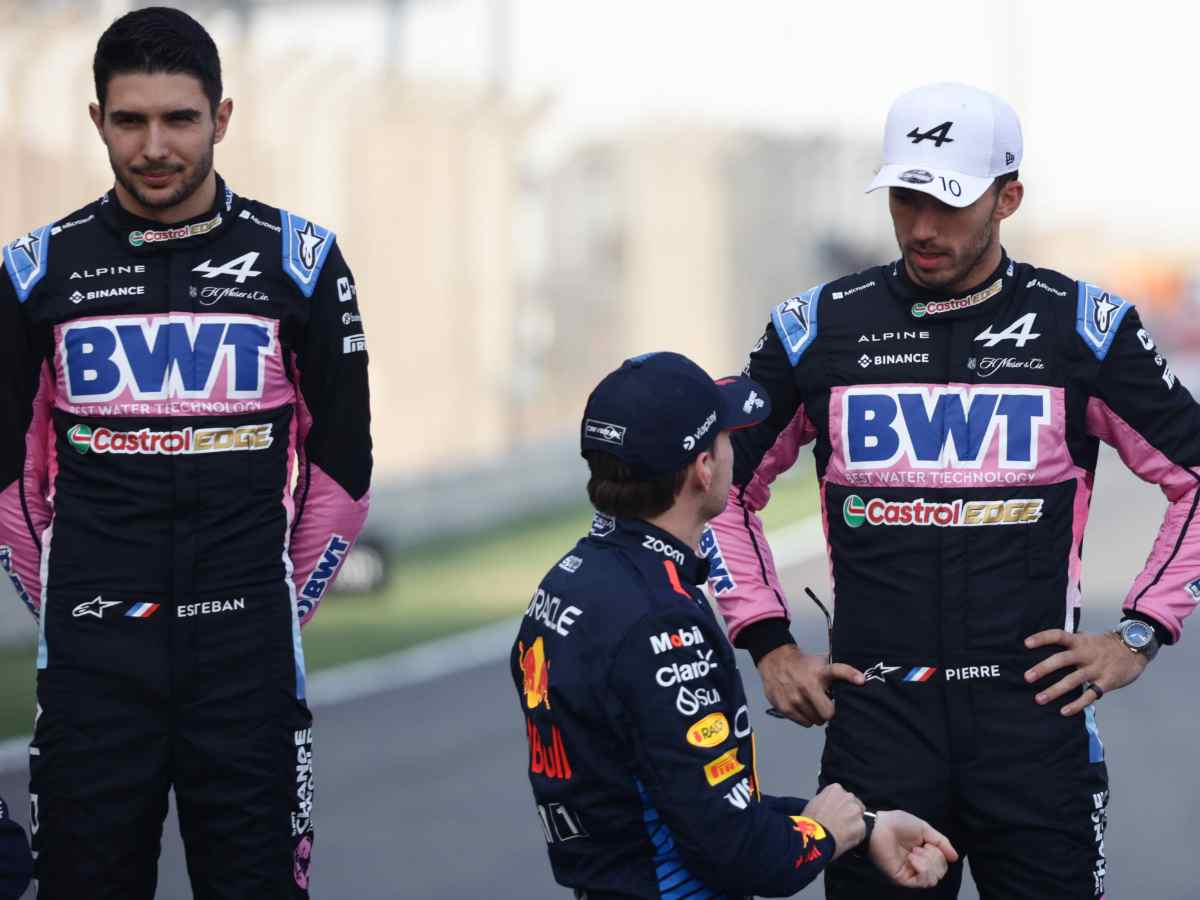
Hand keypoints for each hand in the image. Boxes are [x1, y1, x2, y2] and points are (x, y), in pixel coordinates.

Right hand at [757, 645, 863, 725]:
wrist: (774, 660)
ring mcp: (795, 698)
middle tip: (826, 706)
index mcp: (820, 672)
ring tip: (811, 703)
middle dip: (829, 712)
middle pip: (828, 713)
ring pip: (817, 720)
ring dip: (817, 715)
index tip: (861, 680)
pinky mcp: (786, 707)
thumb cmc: (802, 664)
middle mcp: (807, 685)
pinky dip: (806, 718)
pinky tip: (802, 706)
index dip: (850, 675)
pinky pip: (805, 723)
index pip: (838, 670)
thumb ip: (836, 669)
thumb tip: (860, 676)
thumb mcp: (820, 661)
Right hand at [800, 784, 864, 859]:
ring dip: (853, 824)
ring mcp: (856, 811)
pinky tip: (844, 840)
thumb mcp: (814, 803)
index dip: (839, 806)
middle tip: (840, 824)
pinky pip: (861, 832)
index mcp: (835, 789)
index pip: (842, 796)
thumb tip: (829, 807)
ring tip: (842, 833)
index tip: (835, 813)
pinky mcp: (861, 826)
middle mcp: (848, 796)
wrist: (814, 836)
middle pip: (853, 804)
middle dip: (848, 813)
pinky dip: (855, 836)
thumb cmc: (810, 821)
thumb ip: (826, 800)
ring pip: (858, 818)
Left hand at [868, 810, 957, 887]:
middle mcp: (917, 865)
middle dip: (935, 858)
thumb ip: (941, 842)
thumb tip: (955, 857)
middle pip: (940, 872)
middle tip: (920, 847)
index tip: (928, 844)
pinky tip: (913, 858)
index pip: (942, 864)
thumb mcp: (925, 829)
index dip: (940, 854)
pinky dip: (922, 868)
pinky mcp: (903, 879)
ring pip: (934, 879)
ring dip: (928, 863)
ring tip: (914, 852)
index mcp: (923, 854)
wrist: (879, 827)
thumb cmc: (897, 824)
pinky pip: (923, 882)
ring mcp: (910, 873)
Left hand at [1023, 629, 1148, 715]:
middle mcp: (1086, 654)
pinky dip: (1077, 705)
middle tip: (1027, 677)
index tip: (1026, 643)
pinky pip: (1090, 696)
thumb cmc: (1105, 645)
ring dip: (1055, 691)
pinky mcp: (1106, 683)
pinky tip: (1064, 711)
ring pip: (1073, 680)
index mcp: (1080, 642)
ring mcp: (1096, 669)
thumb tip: (1047, 644)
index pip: (1058, 635)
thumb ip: (1070, 642)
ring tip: (1039, 699)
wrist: (1135, 648)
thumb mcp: (1087, 638)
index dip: (1042, 638)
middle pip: (1062, 660)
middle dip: (1043, 668)